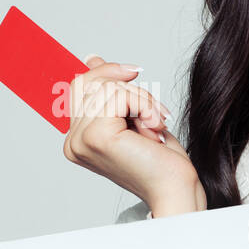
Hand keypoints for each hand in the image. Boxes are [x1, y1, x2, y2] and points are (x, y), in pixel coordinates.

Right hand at [62, 54, 201, 212]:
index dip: (107, 72)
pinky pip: (120, 96)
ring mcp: (81, 141)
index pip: (79, 87)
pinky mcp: (96, 137)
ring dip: (142, 101)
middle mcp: (73, 142)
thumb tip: (92, 59)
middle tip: (153, 115)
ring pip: (109, 88)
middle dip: (131, 90)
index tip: (133, 71)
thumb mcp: (132, 116)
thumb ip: (109, 92)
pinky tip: (153, 129)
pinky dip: (145, 106)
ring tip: (154, 126)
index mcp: (77, 139)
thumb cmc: (160, 161)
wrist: (175, 188)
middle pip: (93, 82)